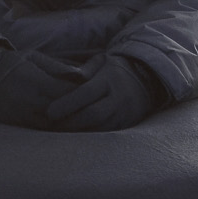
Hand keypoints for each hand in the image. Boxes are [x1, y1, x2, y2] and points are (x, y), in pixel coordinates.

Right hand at [0, 46, 85, 126]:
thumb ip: (58, 67)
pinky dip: (49, 127)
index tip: (90, 94)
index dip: (81, 95)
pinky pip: (37, 129)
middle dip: (75, 111)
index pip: (67, 94)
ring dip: (63, 121)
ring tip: (75, 117)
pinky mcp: (13, 123)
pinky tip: (57, 122)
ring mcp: (20, 114)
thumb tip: (82, 76)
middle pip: (62, 112)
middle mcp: (28, 100)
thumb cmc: (12, 62)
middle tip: (88, 109)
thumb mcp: (35, 57)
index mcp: (36, 81)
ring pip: (51, 124)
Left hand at [46, 54, 163, 132]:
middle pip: (93, 114)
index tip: (50, 112)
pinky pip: (107, 134)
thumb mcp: (100, 62)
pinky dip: (90, 136)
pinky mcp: (129, 125)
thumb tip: (53, 73)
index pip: (87, 93)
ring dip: (78, 132)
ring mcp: (127, 113)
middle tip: (54, 125)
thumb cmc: (114, 69)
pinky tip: (78, 134)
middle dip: (71, 122)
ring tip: (62, 131)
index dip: (67, 104)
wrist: (147, 77)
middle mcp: (121, 96)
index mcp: (111, 78)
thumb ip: (81, 71)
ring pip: (100, 128)